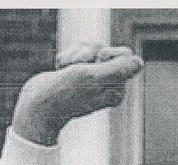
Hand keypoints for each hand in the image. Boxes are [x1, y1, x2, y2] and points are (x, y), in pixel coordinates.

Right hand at [12, 44, 143, 145]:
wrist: (38, 104)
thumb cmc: (65, 93)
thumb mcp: (92, 78)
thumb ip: (116, 70)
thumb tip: (139, 63)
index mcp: (117, 90)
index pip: (124, 54)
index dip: (106, 54)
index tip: (93, 67)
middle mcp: (108, 86)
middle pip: (105, 48)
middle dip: (87, 53)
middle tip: (75, 70)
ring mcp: (93, 79)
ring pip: (90, 47)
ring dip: (74, 55)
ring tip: (65, 71)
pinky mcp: (79, 72)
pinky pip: (77, 50)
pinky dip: (66, 57)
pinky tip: (60, 71)